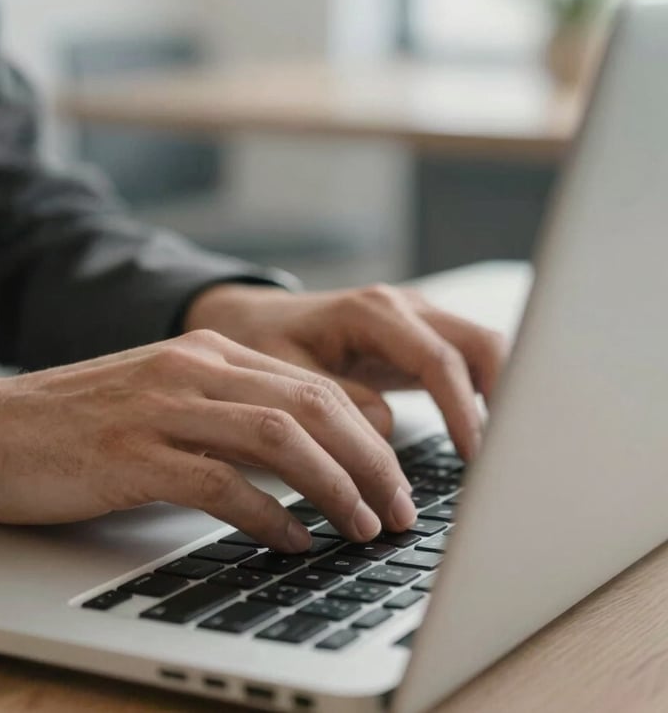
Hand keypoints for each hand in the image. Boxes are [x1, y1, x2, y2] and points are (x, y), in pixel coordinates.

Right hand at [0, 330, 417, 550]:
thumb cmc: (81, 423)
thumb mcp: (168, 399)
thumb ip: (230, 415)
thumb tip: (305, 462)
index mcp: (211, 353)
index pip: (315, 385)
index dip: (368, 434)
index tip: (395, 479)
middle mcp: (195, 369)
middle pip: (314, 406)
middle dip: (370, 461)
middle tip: (400, 509)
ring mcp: (164, 407)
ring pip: (280, 438)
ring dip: (335, 487)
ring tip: (363, 527)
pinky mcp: (133, 454)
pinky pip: (221, 483)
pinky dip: (268, 516)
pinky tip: (291, 542)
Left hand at [186, 283, 507, 458]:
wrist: (254, 320)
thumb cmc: (262, 343)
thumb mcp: (283, 373)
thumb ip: (335, 399)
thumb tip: (385, 427)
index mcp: (371, 312)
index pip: (438, 359)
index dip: (462, 410)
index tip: (475, 455)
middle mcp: (402, 307)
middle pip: (480, 341)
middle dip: (504, 395)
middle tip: (506, 454)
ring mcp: (415, 319)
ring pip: (481, 347)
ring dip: (499, 393)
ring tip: (503, 449)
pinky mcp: (417, 337)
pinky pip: (465, 359)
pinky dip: (482, 391)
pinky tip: (483, 432)